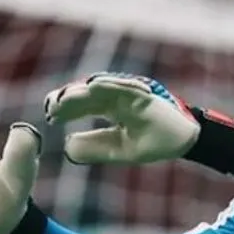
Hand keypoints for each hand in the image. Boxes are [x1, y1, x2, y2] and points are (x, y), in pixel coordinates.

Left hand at [43, 72, 200, 164]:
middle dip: (69, 100)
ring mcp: (131, 94)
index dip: (66, 110)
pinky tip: (91, 86)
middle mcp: (118, 98)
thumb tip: (67, 145)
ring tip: (64, 99)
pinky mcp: (145, 94)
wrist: (184, 141)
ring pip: (102, 89)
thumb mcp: (120, 149)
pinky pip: (125, 86)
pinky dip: (110, 85)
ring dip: (82, 92)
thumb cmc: (154, 143)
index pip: (83, 107)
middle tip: (50, 107)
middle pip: (88, 95)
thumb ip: (96, 147)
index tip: (49, 117)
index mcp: (111, 109)